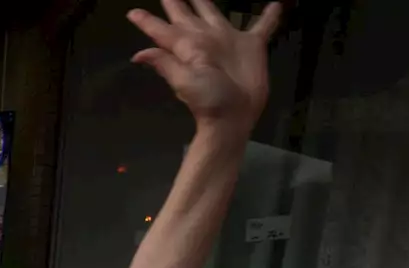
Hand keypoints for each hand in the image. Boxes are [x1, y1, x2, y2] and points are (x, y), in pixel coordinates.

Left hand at [128, 0, 280, 133]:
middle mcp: (205, 37)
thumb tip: (138, 54)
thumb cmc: (207, 99)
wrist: (234, 115)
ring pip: (215, 12)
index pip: (162, 29)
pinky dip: (270, 15)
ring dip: (207, 1)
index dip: (147, 20)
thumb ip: (165, 62)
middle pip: (186, 13)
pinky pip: (263, 26)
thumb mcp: (183, 81)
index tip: (132, 13)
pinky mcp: (252, 45)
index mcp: (186, 45)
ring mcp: (228, 39)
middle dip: (176, 1)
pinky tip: (276, 3)